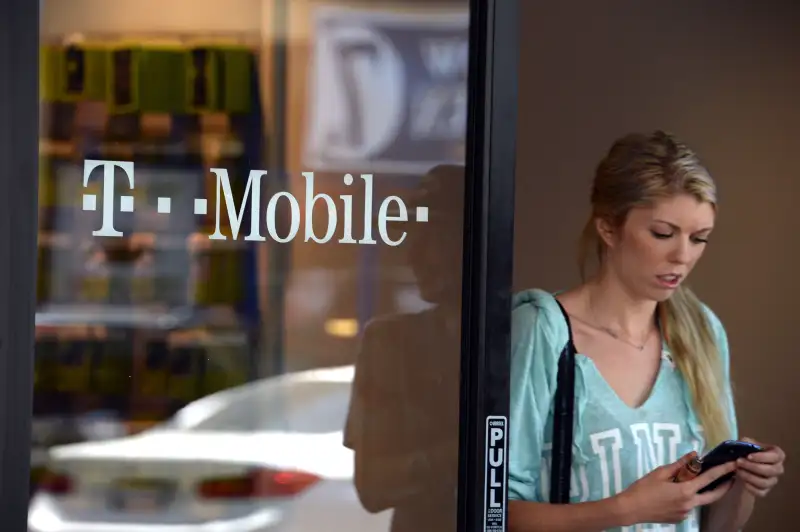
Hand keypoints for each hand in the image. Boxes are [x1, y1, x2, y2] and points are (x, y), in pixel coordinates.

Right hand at [617, 451, 737, 524]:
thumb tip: (694, 455)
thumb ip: (680, 465)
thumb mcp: (660, 473)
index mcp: (685, 490)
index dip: (723, 470)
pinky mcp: (680, 518)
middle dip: (725, 486)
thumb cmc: (643, 488)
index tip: (733, 464)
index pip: (709, 478)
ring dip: (701, 491)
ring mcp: (685, 513)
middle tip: (731, 477)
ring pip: (699, 500)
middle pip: (714, 495)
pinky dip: (687, 498)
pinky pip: (688, 506)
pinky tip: (675, 493)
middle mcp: (690, 504)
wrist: (630, 509)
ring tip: (696, 481)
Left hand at [735, 437, 784, 497]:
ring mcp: (772, 481)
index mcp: (777, 455)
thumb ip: (746, 443)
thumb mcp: (747, 444)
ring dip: (749, 476)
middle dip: (753, 466)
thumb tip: (744, 443)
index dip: (763, 457)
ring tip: (738, 470)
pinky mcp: (765, 491)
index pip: (776, 457)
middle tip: (739, 462)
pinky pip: (760, 492)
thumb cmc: (747, 452)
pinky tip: (742, 481)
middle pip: (771, 471)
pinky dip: (750, 487)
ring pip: (765, 482)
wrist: (743, 465)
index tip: (749, 456)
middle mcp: (778, 469)